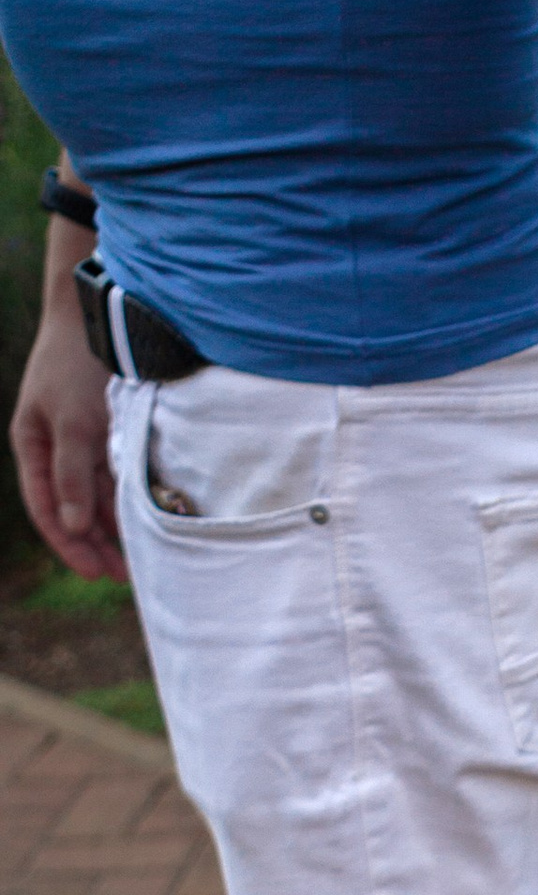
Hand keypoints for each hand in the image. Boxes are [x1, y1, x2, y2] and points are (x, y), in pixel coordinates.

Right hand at [10, 306, 124, 579]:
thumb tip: (74, 528)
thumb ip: (72, 475)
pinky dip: (127, 500)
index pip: (46, 507)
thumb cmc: (76, 366)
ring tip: (138, 560)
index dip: (67, 544)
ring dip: (114, 526)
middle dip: (94, 543)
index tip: (93, 573)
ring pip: (96, 495)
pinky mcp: (108, 432)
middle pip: (72, 508)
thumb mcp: (72, 423)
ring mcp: (82, 440)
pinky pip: (116, 476)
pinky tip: (147, 521)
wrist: (99, 317)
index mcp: (32, 444)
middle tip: (121, 577)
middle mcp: (55, 447)